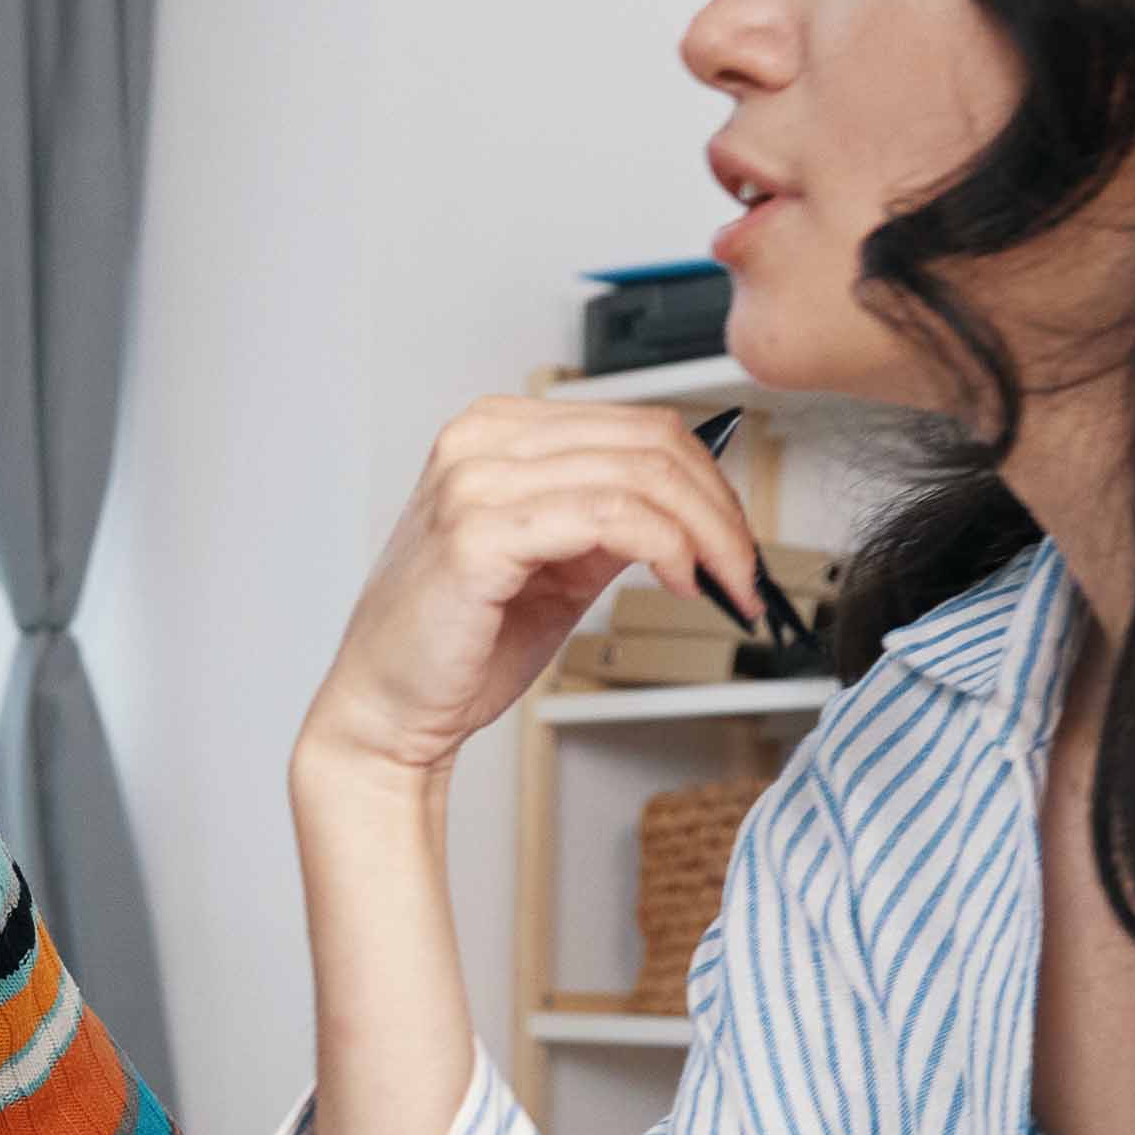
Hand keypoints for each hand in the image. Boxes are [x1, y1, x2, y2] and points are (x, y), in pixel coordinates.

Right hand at [293, 397, 773, 797]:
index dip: (709, 479)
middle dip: (720, 509)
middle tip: (747, 570)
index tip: (738, 539)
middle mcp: (479, 441)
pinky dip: (666, 548)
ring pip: (639, 476)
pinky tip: (682, 583)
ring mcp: (473, 482)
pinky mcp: (478, 533)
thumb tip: (696, 506)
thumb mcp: (555, 566)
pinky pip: (609, 518)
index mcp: (495, 432)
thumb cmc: (461, 645)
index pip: (636, 424)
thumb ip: (612, 523)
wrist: (388, 711)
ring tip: (727, 585)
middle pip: (648, 442)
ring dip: (707, 534)